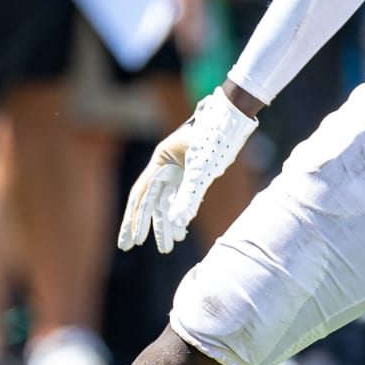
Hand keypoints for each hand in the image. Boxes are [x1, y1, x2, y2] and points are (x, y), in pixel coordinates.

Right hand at [117, 87, 258, 252]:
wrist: (235, 116)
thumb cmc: (216, 137)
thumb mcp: (202, 168)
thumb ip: (190, 195)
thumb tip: (178, 222)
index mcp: (161, 161)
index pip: (142, 196)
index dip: (134, 219)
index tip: (131, 241)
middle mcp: (166, 166)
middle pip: (150, 201)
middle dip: (143, 225)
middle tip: (129, 247)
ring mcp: (180, 170)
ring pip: (167, 202)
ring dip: (166, 224)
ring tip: (167, 247)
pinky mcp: (194, 173)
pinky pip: (181, 198)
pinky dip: (180, 214)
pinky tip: (181, 231)